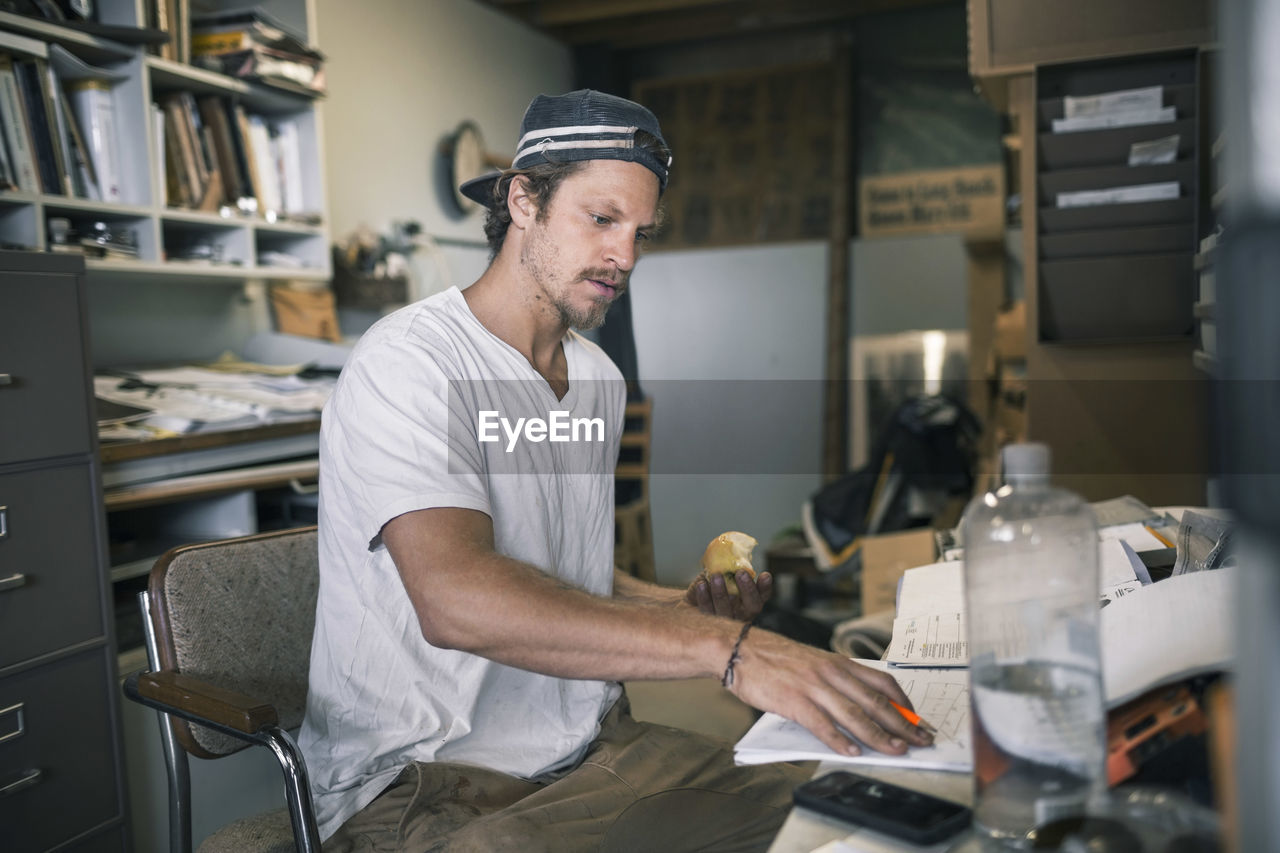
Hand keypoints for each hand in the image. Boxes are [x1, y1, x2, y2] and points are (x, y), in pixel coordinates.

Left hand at [685, 570, 772, 620]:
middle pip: (752, 606)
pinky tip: (701, 585)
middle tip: (741, 573)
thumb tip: (728, 554)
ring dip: (721, 592)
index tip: (765, 575)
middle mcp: (742, 613)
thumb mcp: (724, 574)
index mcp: (751, 600)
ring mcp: (726, 621)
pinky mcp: (707, 623)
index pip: (763, 596)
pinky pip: (707, 611)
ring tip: (716, 576)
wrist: (692, 600)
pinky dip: (704, 597)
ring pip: (726, 610)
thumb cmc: (713, 584)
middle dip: (747, 589)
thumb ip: (730, 568)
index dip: (765, 587)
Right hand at [727, 628, 934, 756]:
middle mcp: (831, 672)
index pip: (883, 681)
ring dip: (879, 735)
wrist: (739, 649)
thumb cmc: (773, 658)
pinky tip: (852, 752)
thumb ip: (835, 680)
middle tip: (921, 740)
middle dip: (902, 723)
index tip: (918, 719)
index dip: (904, 703)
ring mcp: (813, 686)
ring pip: (855, 714)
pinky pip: (822, 724)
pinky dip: (839, 740)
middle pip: (876, 700)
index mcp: (838, 662)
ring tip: (896, 750)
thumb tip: (859, 705)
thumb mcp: (813, 662)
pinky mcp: (794, 700)